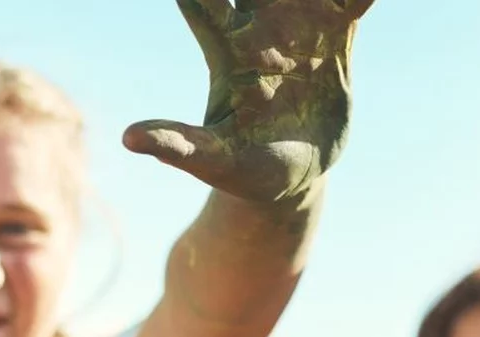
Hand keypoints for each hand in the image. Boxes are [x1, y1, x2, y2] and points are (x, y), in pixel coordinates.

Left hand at [122, 0, 373, 204]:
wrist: (293, 177)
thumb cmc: (246, 171)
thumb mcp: (213, 161)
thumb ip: (178, 145)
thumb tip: (127, 138)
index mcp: (226, 52)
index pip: (202, 1)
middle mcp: (261, 30)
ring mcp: (300, 30)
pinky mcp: (335, 38)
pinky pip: (351, 1)